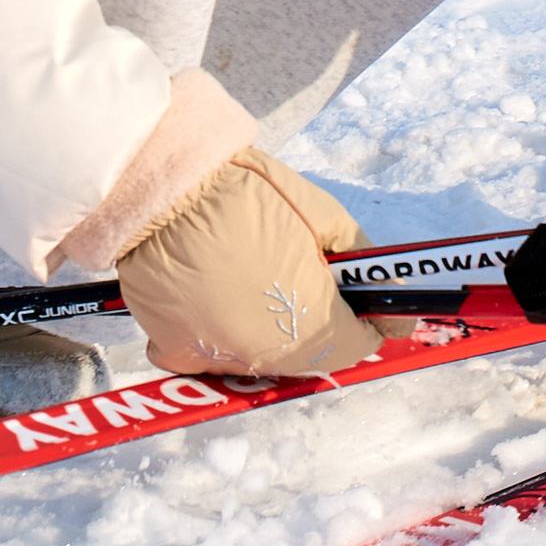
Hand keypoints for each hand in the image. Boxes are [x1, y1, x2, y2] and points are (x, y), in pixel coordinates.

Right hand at [116, 148, 382, 375]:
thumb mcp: (321, 213)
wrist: (162, 187)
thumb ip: (358, 258)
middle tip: (311, 277)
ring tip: (259, 276)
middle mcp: (263, 354)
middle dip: (320, 323)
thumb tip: (384, 288)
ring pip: (261, 359)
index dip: (370, 321)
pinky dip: (223, 332)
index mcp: (306, 320)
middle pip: (309, 356)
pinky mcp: (176, 354)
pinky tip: (218, 291)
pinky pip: (213, 356)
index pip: (357, 346)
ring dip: (272, 330)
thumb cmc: (244, 192)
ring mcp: (216, 359)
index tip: (368, 300)